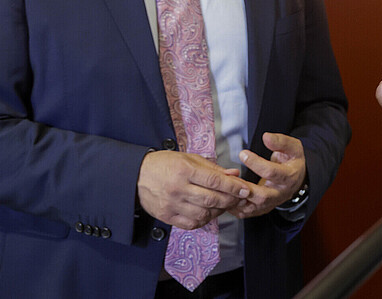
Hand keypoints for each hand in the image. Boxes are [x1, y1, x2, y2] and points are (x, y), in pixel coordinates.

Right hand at [137, 151, 251, 229]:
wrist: (136, 175)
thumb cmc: (164, 164)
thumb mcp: (189, 159)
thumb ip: (212, 168)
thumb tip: (234, 174)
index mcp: (184, 170)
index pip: (214, 180)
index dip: (232, 186)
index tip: (245, 189)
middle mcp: (178, 188)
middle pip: (211, 199)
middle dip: (230, 200)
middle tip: (239, 198)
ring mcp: (171, 204)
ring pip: (203, 213)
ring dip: (219, 211)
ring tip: (224, 205)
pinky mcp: (166, 216)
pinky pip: (191, 223)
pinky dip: (204, 220)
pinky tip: (209, 213)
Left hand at [231, 132, 306, 217]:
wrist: (296, 179)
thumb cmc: (292, 161)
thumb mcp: (293, 147)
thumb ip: (280, 141)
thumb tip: (266, 137)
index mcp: (289, 177)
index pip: (272, 172)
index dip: (256, 163)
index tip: (243, 153)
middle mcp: (280, 193)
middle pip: (262, 196)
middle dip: (244, 187)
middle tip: (229, 177)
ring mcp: (270, 204)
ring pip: (251, 207)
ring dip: (235, 199)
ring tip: (223, 187)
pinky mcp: (261, 209)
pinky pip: (245, 212)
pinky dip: (232, 207)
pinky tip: (224, 196)